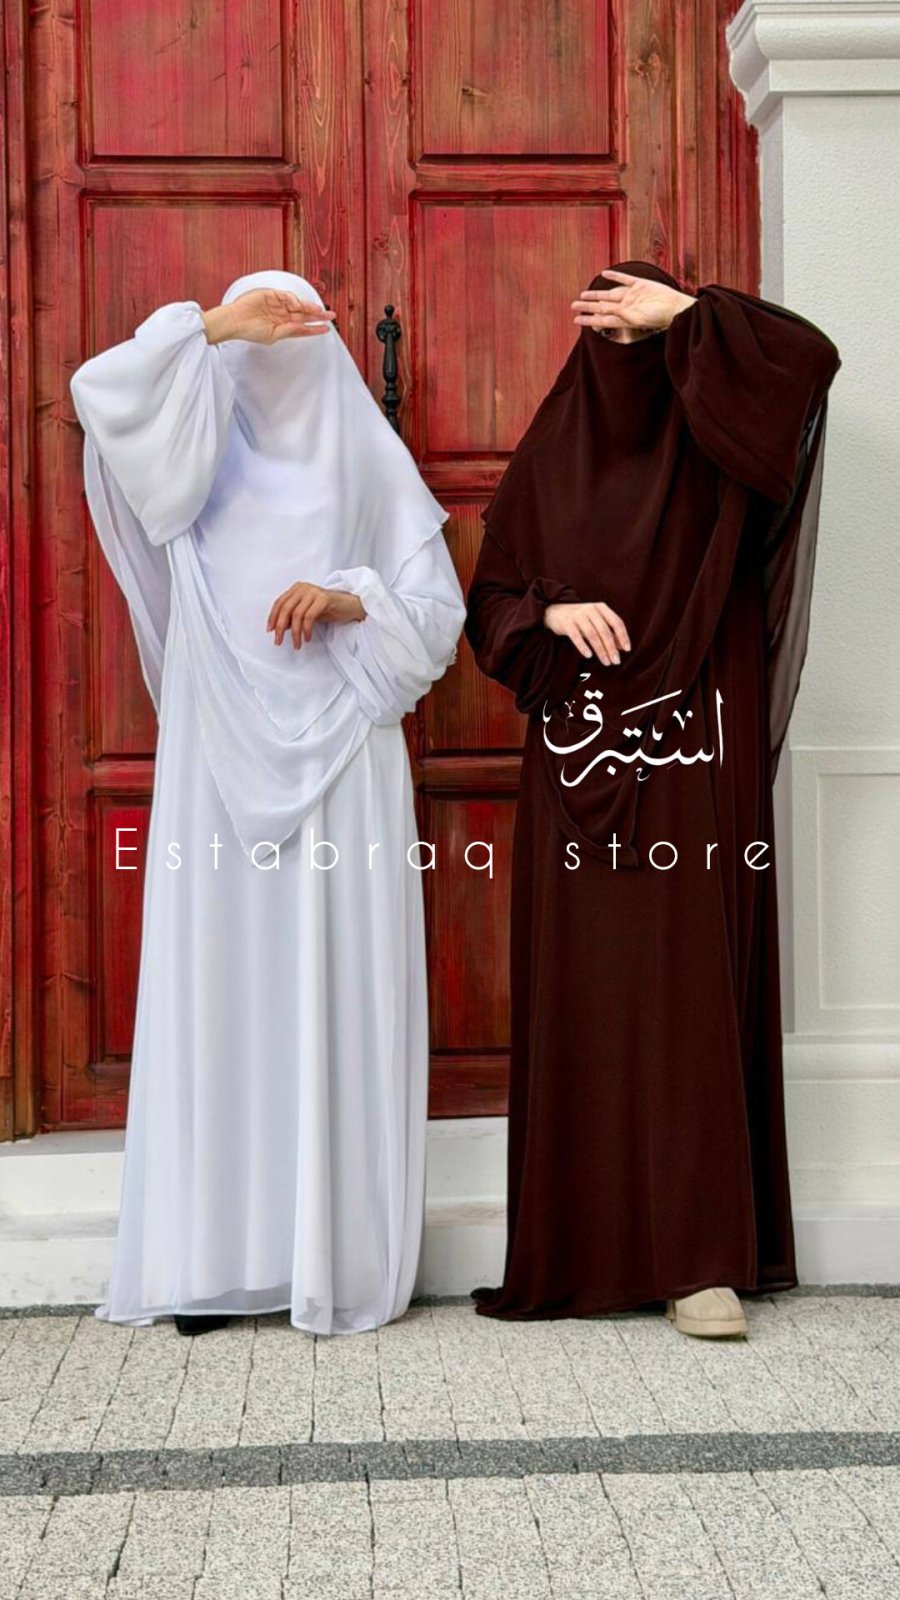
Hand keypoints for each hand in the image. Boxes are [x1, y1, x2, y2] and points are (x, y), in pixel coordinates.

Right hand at [202, 290, 335, 345]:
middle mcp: (282, 315)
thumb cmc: (250, 331)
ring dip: (309, 308)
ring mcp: (277, 305)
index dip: (315, 328)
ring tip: (319, 311)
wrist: (235, 321)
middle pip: (304, 315)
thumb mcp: (273, 336)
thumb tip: (303, 327)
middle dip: (317, 315)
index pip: (302, 327)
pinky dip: (294, 300)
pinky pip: (287, 296)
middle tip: (331, 315)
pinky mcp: (271, 295)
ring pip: (298, 305)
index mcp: (283, 327)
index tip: (326, 329)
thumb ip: (289, 331)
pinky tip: (298, 305)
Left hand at [266, 583, 364, 647]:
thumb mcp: (306, 613)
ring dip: (295, 633)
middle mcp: (303, 588)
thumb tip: (279, 628)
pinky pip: (309, 617)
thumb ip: (293, 618)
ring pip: (297, 614)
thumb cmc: (328, 609)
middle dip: (280, 627)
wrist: (350, 606)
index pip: (279, 603)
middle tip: (278, 641)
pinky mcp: (324, 599)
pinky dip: (306, 630)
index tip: (270, 631)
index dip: (273, 617)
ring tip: (296, 644)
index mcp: (297, 589)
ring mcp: (313, 592)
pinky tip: (307, 638)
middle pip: (285, 608)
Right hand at [544, 601, 630, 665]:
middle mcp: (591, 609)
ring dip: (600, 650)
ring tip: (605, 662)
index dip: (623, 636)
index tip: (627, 650)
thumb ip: (609, 633)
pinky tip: (588, 656)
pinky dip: (583, 647)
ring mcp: (578, 615)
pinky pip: (576, 636)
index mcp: (601, 608)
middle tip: (616, 661)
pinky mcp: (567, 623)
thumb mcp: (596, 623)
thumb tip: (622, 647)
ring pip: (592, 635)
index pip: (616, 622)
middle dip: (611, 648)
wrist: (556, 612)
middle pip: (604, 630)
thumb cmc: (581, 620)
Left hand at [571, 270, 695, 334]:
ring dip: (596, 294)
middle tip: (573, 306)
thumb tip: (606, 310)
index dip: (588, 319)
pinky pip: (625, 279)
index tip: (576, 319)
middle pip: (602, 305)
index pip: (602, 318)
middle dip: (588, 306)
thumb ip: (621, 314)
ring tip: (583, 294)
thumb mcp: (638, 319)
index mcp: (623, 317)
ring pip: (609, 293)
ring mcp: (632, 295)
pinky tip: (605, 273)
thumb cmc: (659, 317)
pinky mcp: (640, 284)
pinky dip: (615, 275)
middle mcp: (625, 306)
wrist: (676, 307)